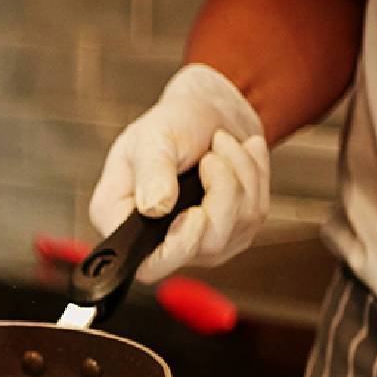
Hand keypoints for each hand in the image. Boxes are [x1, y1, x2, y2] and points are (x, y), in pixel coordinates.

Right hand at [89, 63, 269, 283]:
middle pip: (205, 245)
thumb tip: (154, 208)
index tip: (195, 214)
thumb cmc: (172, 123)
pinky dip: (255, 176)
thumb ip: (152, 173)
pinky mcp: (231, 233)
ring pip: (238, 227)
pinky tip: (240, 155)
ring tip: (223, 145)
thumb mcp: (152, 137)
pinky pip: (256, 214)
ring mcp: (198, 241)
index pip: (148, 264)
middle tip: (212, 156)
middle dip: (222, 192)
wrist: (208, 112)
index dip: (176, 248)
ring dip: (241, 175)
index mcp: (120, 218)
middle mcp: (157, 239)